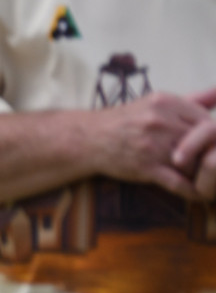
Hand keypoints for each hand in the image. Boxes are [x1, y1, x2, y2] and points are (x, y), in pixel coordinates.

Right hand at [93, 89, 215, 197]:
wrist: (89, 139)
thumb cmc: (126, 120)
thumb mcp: (156, 102)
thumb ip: (192, 98)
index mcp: (166, 102)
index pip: (206, 121)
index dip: (212, 136)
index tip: (209, 145)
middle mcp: (160, 122)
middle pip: (203, 142)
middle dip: (208, 155)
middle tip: (207, 163)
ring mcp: (152, 146)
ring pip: (193, 163)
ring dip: (200, 173)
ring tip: (202, 177)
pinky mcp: (144, 168)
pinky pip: (177, 182)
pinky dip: (190, 190)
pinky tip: (197, 193)